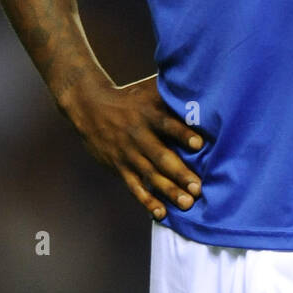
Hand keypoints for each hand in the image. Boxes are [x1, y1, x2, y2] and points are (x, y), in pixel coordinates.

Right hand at [63, 74, 202, 220]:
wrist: (89, 107)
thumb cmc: (130, 97)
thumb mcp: (149, 90)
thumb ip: (174, 91)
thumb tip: (202, 78)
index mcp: (147, 114)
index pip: (167, 124)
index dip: (182, 133)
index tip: (199, 143)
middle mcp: (137, 136)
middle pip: (160, 156)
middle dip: (180, 172)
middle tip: (198, 187)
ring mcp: (127, 154)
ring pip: (150, 175)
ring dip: (169, 190)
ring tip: (187, 203)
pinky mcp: (120, 167)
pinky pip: (135, 187)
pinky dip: (147, 201)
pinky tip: (161, 213)